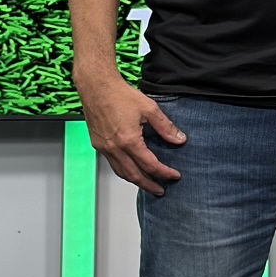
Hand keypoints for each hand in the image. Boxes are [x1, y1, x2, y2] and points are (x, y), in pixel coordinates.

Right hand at [77, 69, 186, 194]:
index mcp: (129, 141)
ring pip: (121, 172)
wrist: (97, 86)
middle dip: (149, 185)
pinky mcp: (98, 144)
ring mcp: (104, 147)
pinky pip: (112, 164)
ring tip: (146, 183)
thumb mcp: (149, 109)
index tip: (174, 176)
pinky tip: (130, 168)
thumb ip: (166, 127)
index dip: (164, 173)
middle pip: (134, 175)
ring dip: (135, 180)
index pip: (150, 165)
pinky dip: (123, 170)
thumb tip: (179, 139)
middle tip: (160, 190)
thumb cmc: (119, 94)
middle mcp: (115, 148)